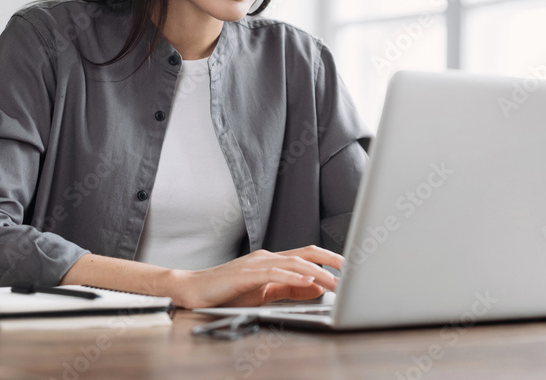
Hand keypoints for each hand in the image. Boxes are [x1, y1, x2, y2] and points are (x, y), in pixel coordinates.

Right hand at [168, 245, 342, 308]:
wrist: (193, 290)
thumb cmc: (227, 291)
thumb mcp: (264, 292)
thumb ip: (290, 289)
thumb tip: (317, 287)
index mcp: (273, 260)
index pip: (308, 254)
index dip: (330, 259)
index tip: (350, 268)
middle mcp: (268, 257)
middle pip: (307, 253)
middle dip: (332, 260)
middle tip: (352, 269)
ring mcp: (257, 263)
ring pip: (294, 262)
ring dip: (318, 272)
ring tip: (336, 281)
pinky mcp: (247, 273)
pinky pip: (275, 273)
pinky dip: (294, 276)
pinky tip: (308, 281)